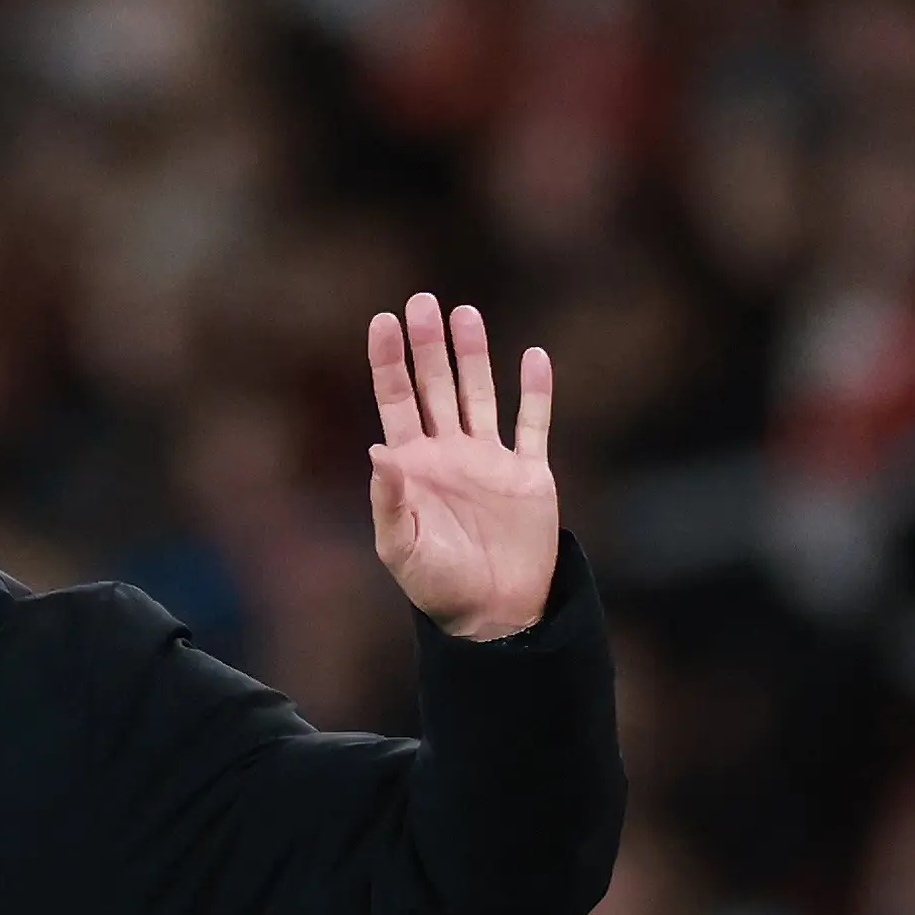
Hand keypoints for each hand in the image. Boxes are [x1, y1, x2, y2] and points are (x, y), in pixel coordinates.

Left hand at [366, 293, 557, 640]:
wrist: (493, 614)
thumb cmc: (437, 586)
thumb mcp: (400, 548)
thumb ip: (388, 500)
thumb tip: (378, 449)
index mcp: (413, 468)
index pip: (397, 401)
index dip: (390, 362)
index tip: (382, 321)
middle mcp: (449, 455)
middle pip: (436, 387)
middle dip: (428, 345)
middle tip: (423, 300)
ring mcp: (490, 461)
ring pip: (480, 394)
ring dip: (473, 355)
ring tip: (465, 314)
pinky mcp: (529, 475)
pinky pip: (534, 425)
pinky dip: (536, 392)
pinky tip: (534, 358)